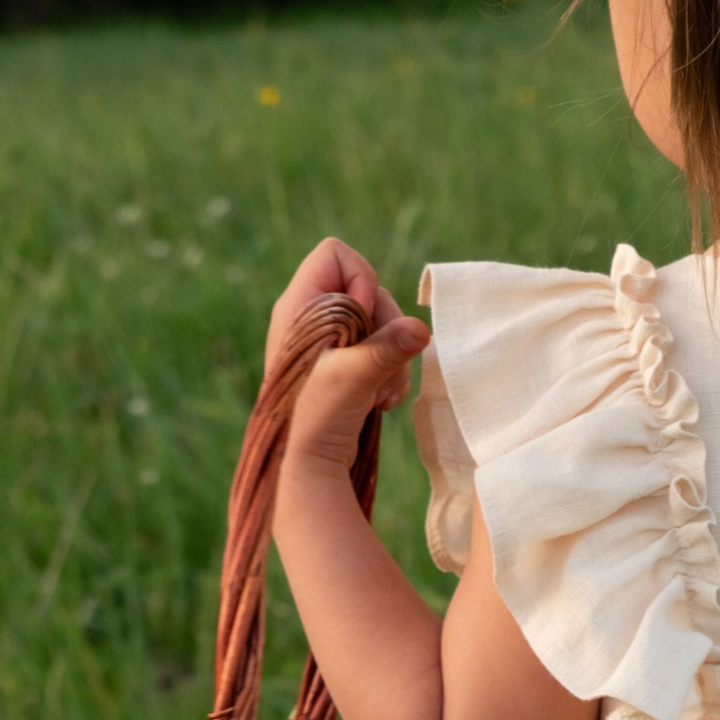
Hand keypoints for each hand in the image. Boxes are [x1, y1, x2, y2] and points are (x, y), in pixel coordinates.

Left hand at [265, 236, 426, 478]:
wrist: (306, 467)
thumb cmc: (316, 417)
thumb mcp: (352, 376)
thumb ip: (387, 347)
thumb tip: (420, 329)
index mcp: (299, 306)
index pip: (335, 253)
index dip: (360, 279)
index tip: (361, 318)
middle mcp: (311, 317)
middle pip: (369, 288)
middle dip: (385, 327)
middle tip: (380, 362)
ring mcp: (328, 342)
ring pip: (380, 323)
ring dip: (392, 357)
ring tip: (380, 393)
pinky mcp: (343, 365)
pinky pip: (380, 349)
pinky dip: (389, 373)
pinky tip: (381, 402)